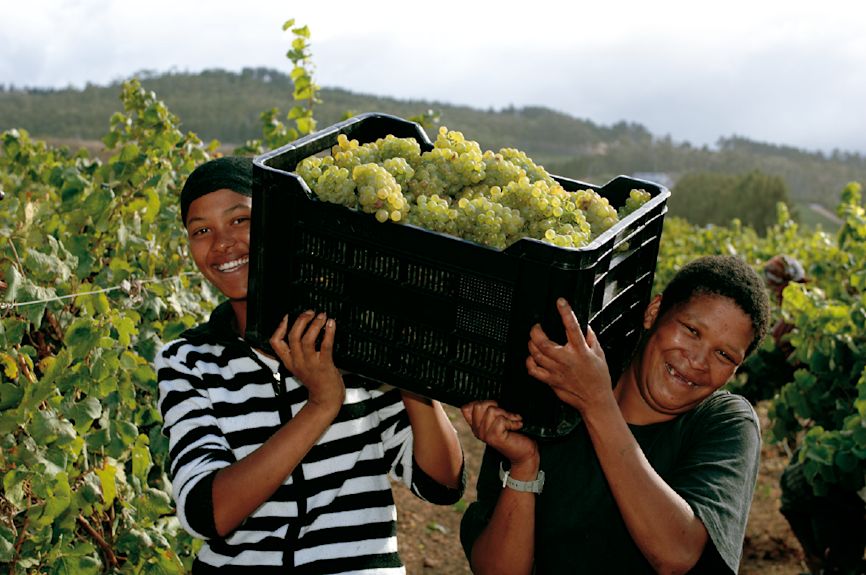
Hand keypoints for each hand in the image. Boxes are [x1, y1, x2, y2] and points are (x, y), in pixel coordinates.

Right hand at [269, 311, 344, 408]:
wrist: (326, 400)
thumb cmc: (316, 381)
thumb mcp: (301, 368)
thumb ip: (298, 353)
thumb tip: (305, 330)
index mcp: (289, 362)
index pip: (275, 343)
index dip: (279, 327)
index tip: (287, 316)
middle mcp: (297, 362)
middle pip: (293, 336)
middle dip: (301, 320)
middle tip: (310, 312)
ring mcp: (310, 364)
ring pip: (307, 339)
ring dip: (315, 324)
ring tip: (322, 316)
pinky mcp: (324, 365)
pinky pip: (325, 345)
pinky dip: (329, 332)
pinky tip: (332, 324)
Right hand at [461, 400, 537, 467]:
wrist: (525, 452)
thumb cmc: (515, 434)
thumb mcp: (499, 419)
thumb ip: (490, 411)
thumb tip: (491, 400)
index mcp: (476, 426)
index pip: (466, 408)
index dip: (482, 403)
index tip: (495, 409)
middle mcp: (477, 431)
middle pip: (478, 405)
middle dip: (495, 406)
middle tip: (505, 415)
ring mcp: (484, 435)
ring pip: (491, 411)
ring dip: (506, 414)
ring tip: (512, 421)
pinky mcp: (494, 437)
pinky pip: (501, 420)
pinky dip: (513, 421)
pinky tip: (517, 426)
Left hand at [526, 298, 611, 412]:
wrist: (595, 400)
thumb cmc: (598, 378)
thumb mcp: (599, 354)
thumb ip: (591, 338)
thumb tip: (584, 326)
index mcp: (581, 351)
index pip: (572, 327)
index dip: (565, 312)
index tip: (560, 302)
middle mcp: (566, 360)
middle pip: (543, 343)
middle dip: (535, 331)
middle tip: (536, 326)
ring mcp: (556, 371)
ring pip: (536, 355)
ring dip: (531, 344)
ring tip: (533, 340)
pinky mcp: (551, 380)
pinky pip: (534, 370)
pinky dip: (529, 362)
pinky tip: (532, 357)